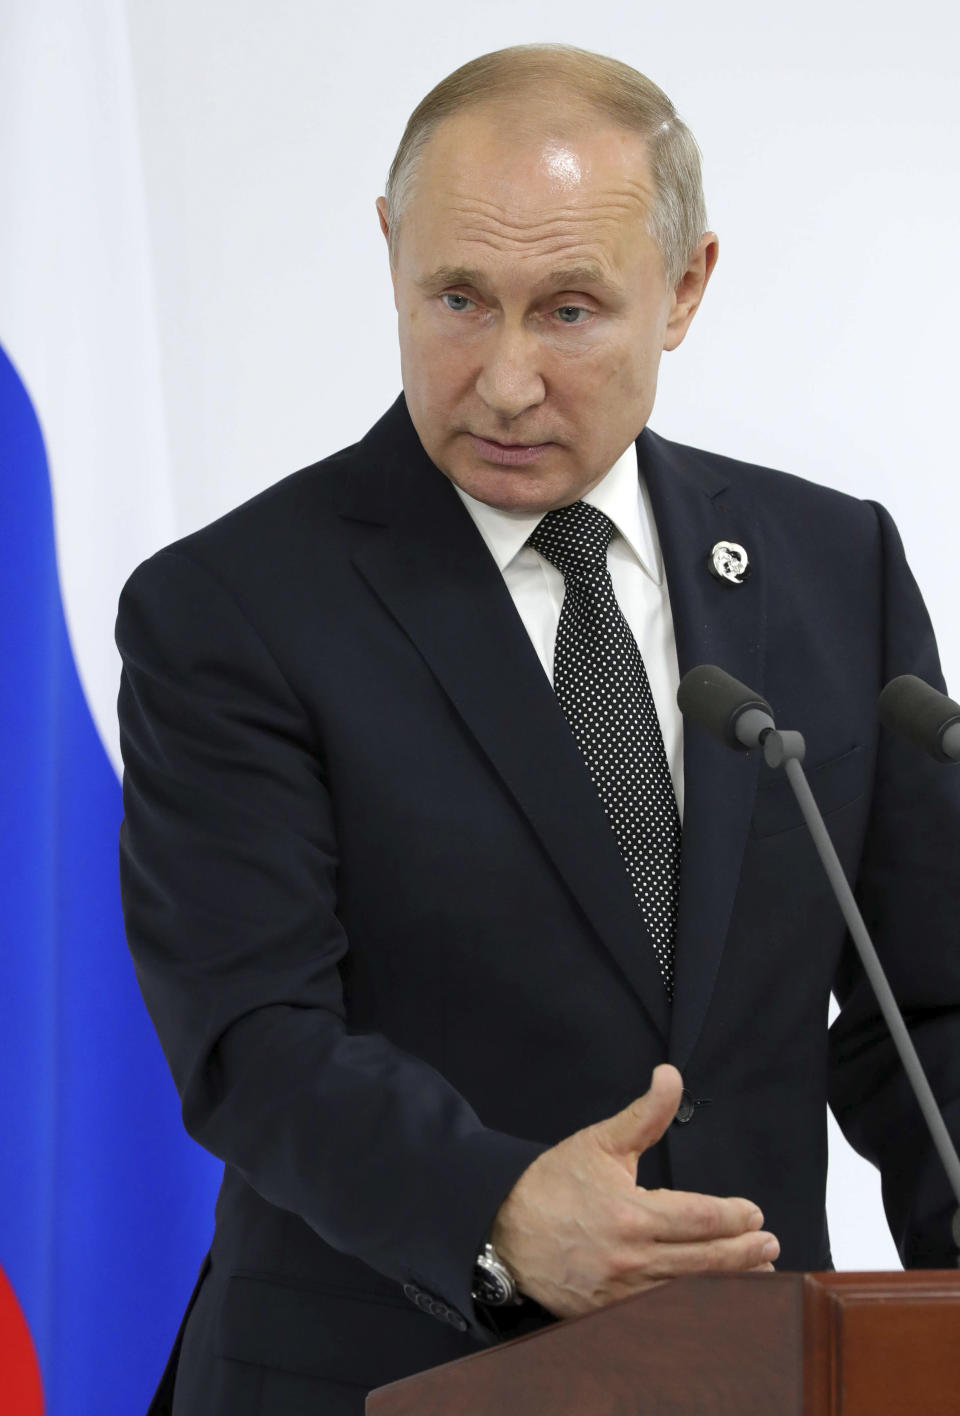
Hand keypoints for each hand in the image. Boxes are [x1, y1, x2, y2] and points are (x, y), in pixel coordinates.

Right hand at [489, 1064, 778, 1318]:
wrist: (503, 1225)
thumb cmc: (553, 1182)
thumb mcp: (601, 1141)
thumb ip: (645, 1114)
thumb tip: (671, 1076)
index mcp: (631, 1213)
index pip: (701, 1218)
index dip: (734, 1217)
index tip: (753, 1213)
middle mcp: (630, 1257)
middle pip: (705, 1261)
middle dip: (744, 1254)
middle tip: (770, 1245)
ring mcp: (620, 1292)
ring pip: (689, 1293)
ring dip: (729, 1284)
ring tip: (758, 1273)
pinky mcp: (608, 1313)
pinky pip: (662, 1314)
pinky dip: (692, 1307)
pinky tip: (714, 1300)